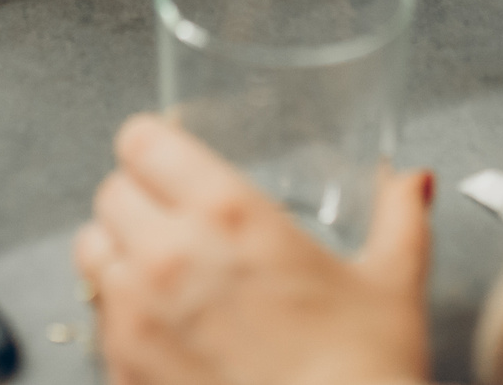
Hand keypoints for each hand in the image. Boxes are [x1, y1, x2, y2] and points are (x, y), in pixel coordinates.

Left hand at [75, 115, 432, 384]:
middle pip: (110, 193)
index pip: (143, 142)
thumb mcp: (393, 282)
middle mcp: (170, 257)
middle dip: (137, 198)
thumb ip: (400, 217)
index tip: (168, 157)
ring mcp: (138, 318)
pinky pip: (98, 321)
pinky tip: (162, 329)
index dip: (154, 145)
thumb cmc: (363, 373)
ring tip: (156, 270)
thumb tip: (412, 182)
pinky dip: (119, 317)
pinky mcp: (124, 371)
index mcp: (229, 215)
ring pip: (90, 252)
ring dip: (117, 253)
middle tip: (170, 217)